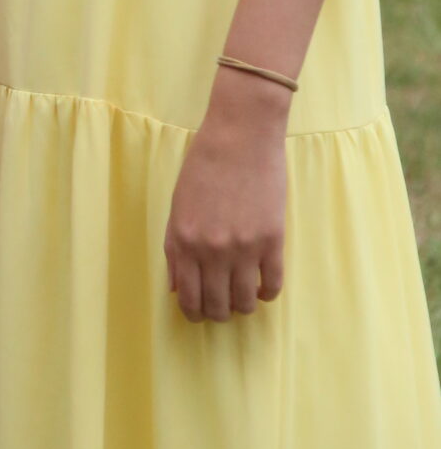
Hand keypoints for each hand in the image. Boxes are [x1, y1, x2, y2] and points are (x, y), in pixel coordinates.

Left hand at [164, 73, 288, 320]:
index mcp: (182, 240)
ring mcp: (243, 248)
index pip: (187, 298)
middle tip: (222, 306)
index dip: (194, 312)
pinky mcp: (272, 242)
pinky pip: (272, 286)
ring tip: (243, 297)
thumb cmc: (204, 164)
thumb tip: (177, 288)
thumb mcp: (178, 204)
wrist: (241, 135)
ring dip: (243, 306)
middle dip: (218, 313)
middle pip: (216, 306)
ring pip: (245, 303)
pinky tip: (263, 287)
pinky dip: (267, 294)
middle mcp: (210, 250)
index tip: (199, 312)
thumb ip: (175, 248)